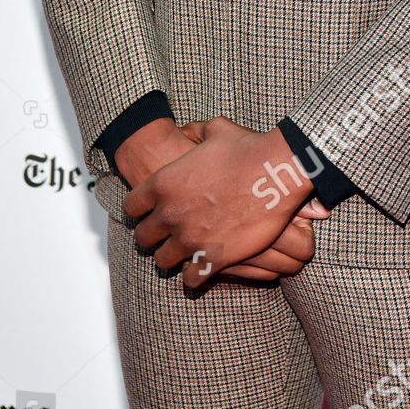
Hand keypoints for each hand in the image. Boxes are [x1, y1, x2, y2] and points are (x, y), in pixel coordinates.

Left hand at [122, 115, 317, 287]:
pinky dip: (194, 275)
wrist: (277, 170)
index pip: (131, 207)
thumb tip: (187, 130)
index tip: (149, 211)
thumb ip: (195, 131)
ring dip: (171, 256)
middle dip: (152, 235)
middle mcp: (171, 213)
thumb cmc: (248, 148)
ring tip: (182, 252)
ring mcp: (191, 238)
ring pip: (162, 261)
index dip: (139, 209)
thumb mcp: (215, 129)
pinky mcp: (213, 258)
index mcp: (164, 183)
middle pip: (143, 237)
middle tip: (165, 233)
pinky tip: (201, 267)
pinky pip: (191, 279)